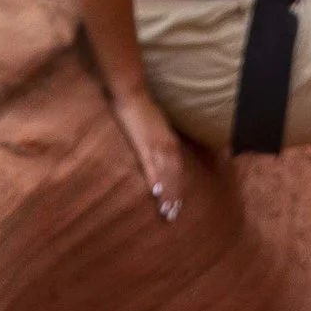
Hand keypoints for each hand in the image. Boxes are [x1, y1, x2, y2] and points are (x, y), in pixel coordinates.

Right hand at [114, 93, 189, 223]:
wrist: (132, 94)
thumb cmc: (141, 109)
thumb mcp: (155, 129)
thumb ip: (159, 142)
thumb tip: (158, 154)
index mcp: (171, 144)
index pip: (178, 171)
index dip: (178, 188)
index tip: (177, 205)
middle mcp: (168, 147)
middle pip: (175, 178)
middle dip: (174, 198)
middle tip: (172, 216)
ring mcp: (157, 147)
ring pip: (166, 176)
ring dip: (167, 195)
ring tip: (166, 212)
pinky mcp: (145, 145)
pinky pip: (152, 166)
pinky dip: (156, 180)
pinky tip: (156, 193)